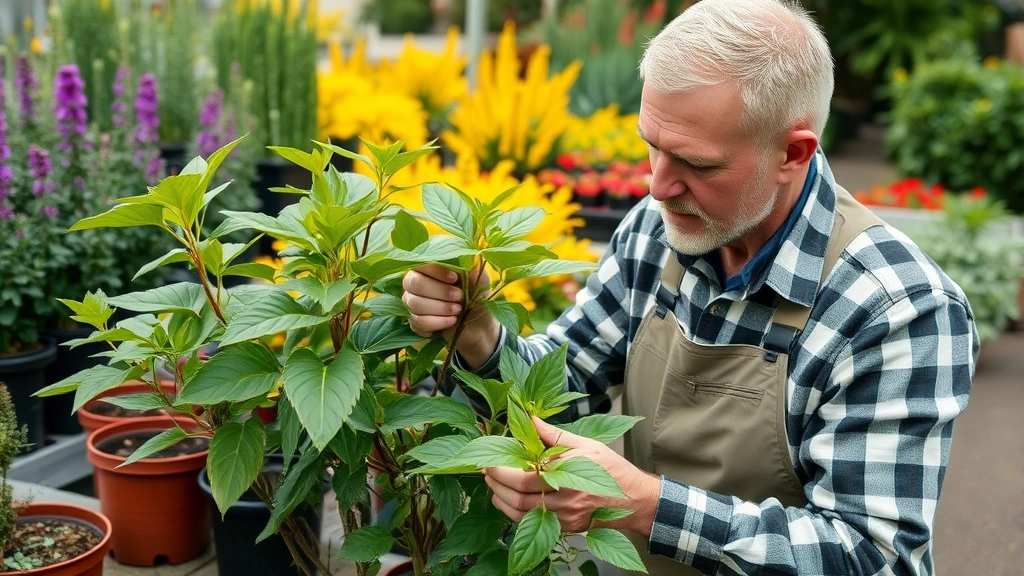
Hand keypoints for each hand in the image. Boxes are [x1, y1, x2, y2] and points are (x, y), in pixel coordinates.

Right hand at [402, 263, 499, 368]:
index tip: (455, 278)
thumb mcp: (478, 278)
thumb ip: (469, 264)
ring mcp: (413, 303)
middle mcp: (416, 282)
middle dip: (440, 291)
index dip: (436, 271)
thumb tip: (463, 254)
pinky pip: (418, 322)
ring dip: (441, 308)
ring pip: (415, 303)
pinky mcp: (415, 322)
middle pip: (414, 283)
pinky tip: (452, 321)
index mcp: (429, 267)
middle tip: (459, 297)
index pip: (421, 263)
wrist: (480, 324)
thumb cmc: (476, 296)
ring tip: (458, 310)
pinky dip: (438, 322)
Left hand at [485, 417, 660, 534]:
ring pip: (522, 515)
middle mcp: (565, 498)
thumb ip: (553, 434)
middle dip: (497, 485)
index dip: (502, 471)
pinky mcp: (565, 527)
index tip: (489, 461)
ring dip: (502, 501)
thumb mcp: (585, 444)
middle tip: (485, 472)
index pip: (525, 476)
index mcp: (568, 474)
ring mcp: (565, 516)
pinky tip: (508, 501)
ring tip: (492, 486)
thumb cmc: (611, 468)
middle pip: (519, 497)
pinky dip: (515, 513)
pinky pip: (533, 524)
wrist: (633, 499)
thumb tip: (529, 419)